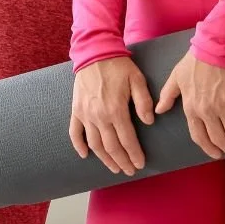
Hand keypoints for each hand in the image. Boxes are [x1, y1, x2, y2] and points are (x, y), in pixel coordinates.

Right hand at [70, 56, 154, 174]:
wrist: (94, 53)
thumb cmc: (118, 66)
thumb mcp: (137, 80)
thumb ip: (143, 102)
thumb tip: (149, 121)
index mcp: (116, 110)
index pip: (127, 140)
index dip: (134, 154)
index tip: (140, 164)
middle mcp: (99, 116)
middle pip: (111, 147)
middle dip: (122, 161)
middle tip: (129, 170)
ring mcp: (86, 115)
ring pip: (95, 144)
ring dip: (104, 159)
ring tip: (114, 167)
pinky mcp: (76, 110)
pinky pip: (75, 133)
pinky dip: (79, 146)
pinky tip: (85, 155)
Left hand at [155, 51, 224, 159]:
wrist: (216, 46)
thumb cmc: (194, 60)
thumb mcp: (175, 77)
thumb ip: (167, 96)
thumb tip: (158, 111)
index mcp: (191, 108)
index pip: (199, 136)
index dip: (209, 148)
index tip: (216, 154)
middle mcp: (207, 111)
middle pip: (218, 138)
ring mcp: (224, 105)